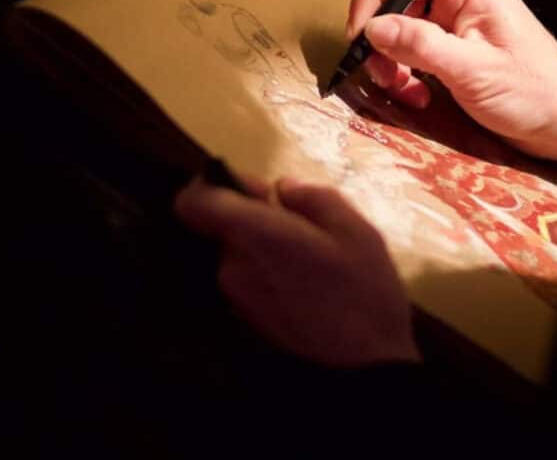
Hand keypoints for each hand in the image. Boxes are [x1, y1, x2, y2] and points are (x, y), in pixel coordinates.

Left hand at [174, 176, 419, 367]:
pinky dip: (270, 277)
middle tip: (305, 229)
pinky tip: (308, 288)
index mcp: (253, 236)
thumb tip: (284, 188)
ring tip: (313, 262)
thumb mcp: (354, 229)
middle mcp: (232, 267)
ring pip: (240, 256)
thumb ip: (313, 198)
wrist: (364, 370)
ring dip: (267, 250)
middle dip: (258, 221)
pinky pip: (249, 283)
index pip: (193, 202)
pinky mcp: (245, 322)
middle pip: (224, 228)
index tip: (258, 191)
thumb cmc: (363, 292)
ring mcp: (235, 299)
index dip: (213, 186)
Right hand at [348, 0, 556, 166]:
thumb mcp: (473, 71)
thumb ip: (421, 46)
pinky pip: (412, 49)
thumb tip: (373, 28)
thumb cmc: (531, 92)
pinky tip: (417, 94)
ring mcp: (454, 20)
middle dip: (381, 39)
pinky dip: (405, 72)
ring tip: (404, 91)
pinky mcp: (451, 45)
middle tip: (381, 76)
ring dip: (391, 61)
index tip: (360, 37)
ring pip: (399, 27)